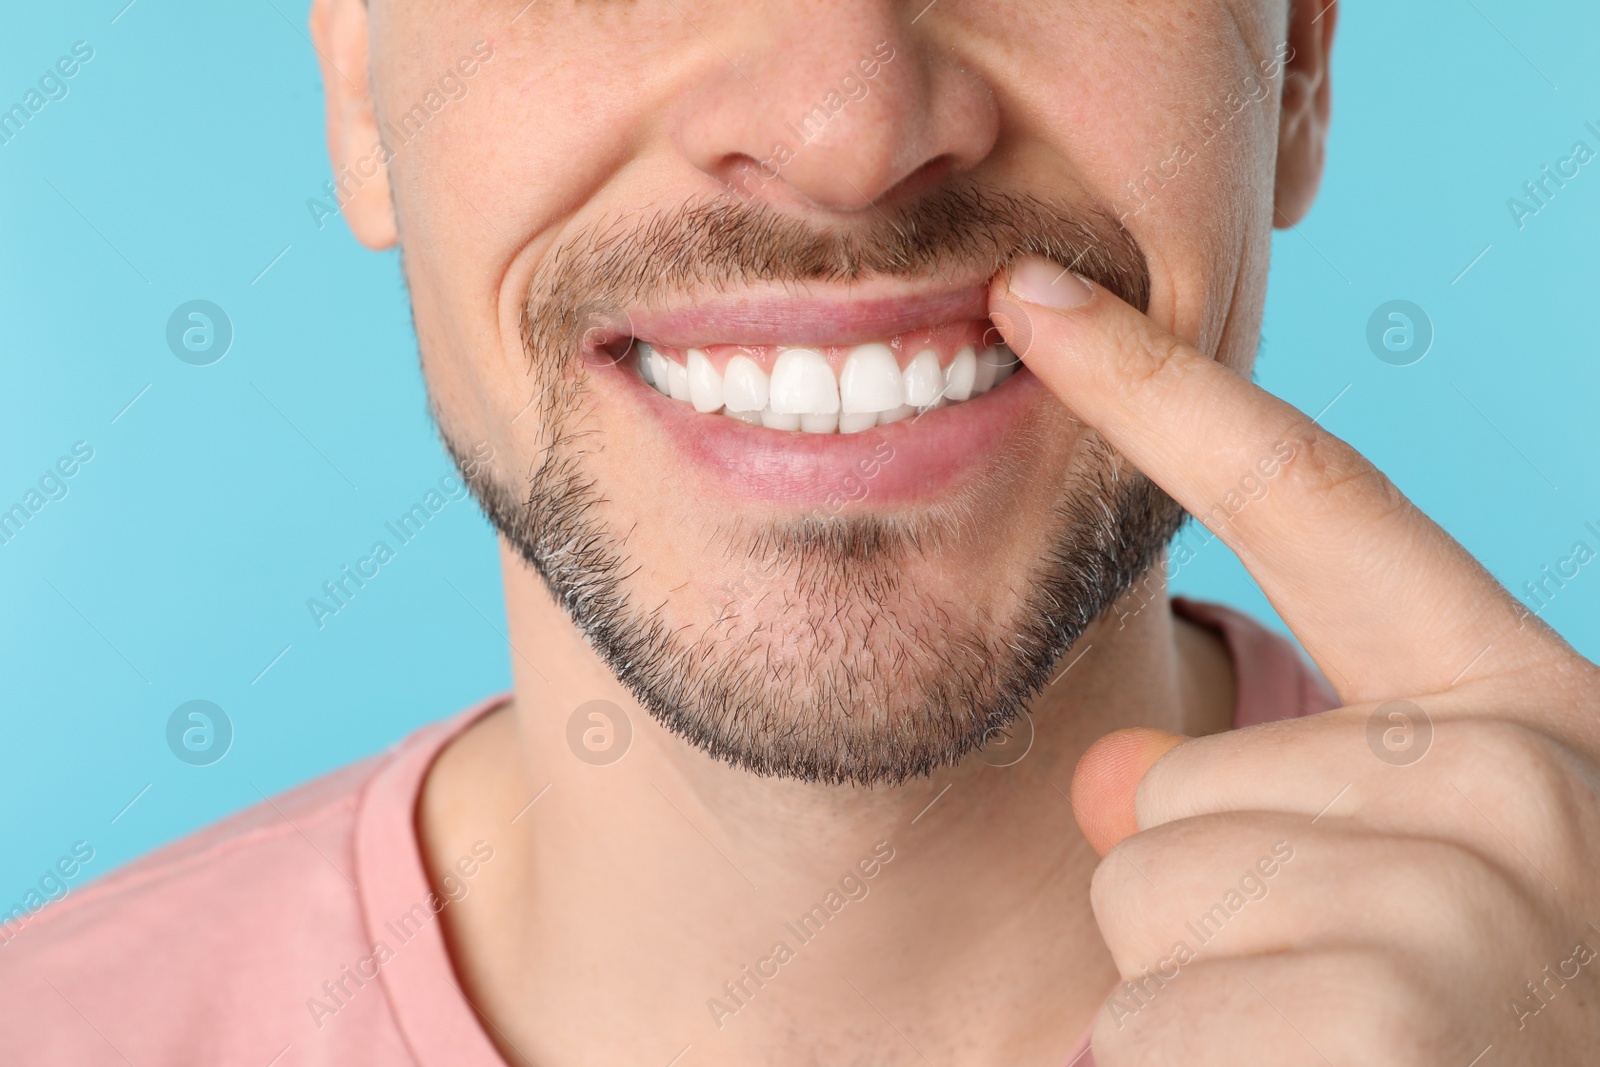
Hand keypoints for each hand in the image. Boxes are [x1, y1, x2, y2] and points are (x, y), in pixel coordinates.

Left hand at [990, 256, 1599, 1065]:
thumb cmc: (1500, 1034)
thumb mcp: (1419, 877)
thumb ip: (1274, 789)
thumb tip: (1113, 774)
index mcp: (1530, 707)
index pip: (1313, 497)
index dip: (1157, 390)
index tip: (1032, 298)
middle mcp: (1520, 769)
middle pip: (1170, 773)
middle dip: (1201, 901)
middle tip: (1347, 1000)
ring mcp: (1464, 890)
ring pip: (1141, 889)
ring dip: (1196, 1004)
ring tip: (1346, 1057)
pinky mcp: (1384, 1017)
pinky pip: (1136, 1021)